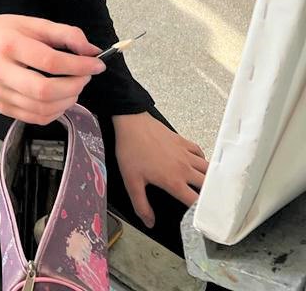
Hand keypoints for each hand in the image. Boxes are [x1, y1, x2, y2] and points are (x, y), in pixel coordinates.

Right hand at [0, 15, 104, 124]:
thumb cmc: (6, 33)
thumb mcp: (33, 24)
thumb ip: (65, 34)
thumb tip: (92, 51)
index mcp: (9, 45)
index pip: (49, 61)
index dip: (79, 65)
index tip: (97, 64)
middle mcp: (0, 72)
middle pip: (45, 91)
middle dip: (75, 86)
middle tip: (86, 76)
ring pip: (42, 109)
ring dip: (68, 100)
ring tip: (75, 85)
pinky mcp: (2, 108)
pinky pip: (36, 118)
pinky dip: (56, 111)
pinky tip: (61, 98)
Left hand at [113, 112, 207, 227]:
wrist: (132, 123)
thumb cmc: (131, 150)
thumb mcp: (131, 182)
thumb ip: (141, 205)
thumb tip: (149, 222)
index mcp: (174, 181)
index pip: (196, 203)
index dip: (202, 214)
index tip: (205, 221)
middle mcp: (184, 168)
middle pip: (208, 187)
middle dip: (212, 198)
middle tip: (213, 206)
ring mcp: (185, 153)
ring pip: (208, 169)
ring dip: (211, 179)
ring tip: (212, 187)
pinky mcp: (183, 141)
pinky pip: (200, 152)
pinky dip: (203, 160)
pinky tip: (199, 163)